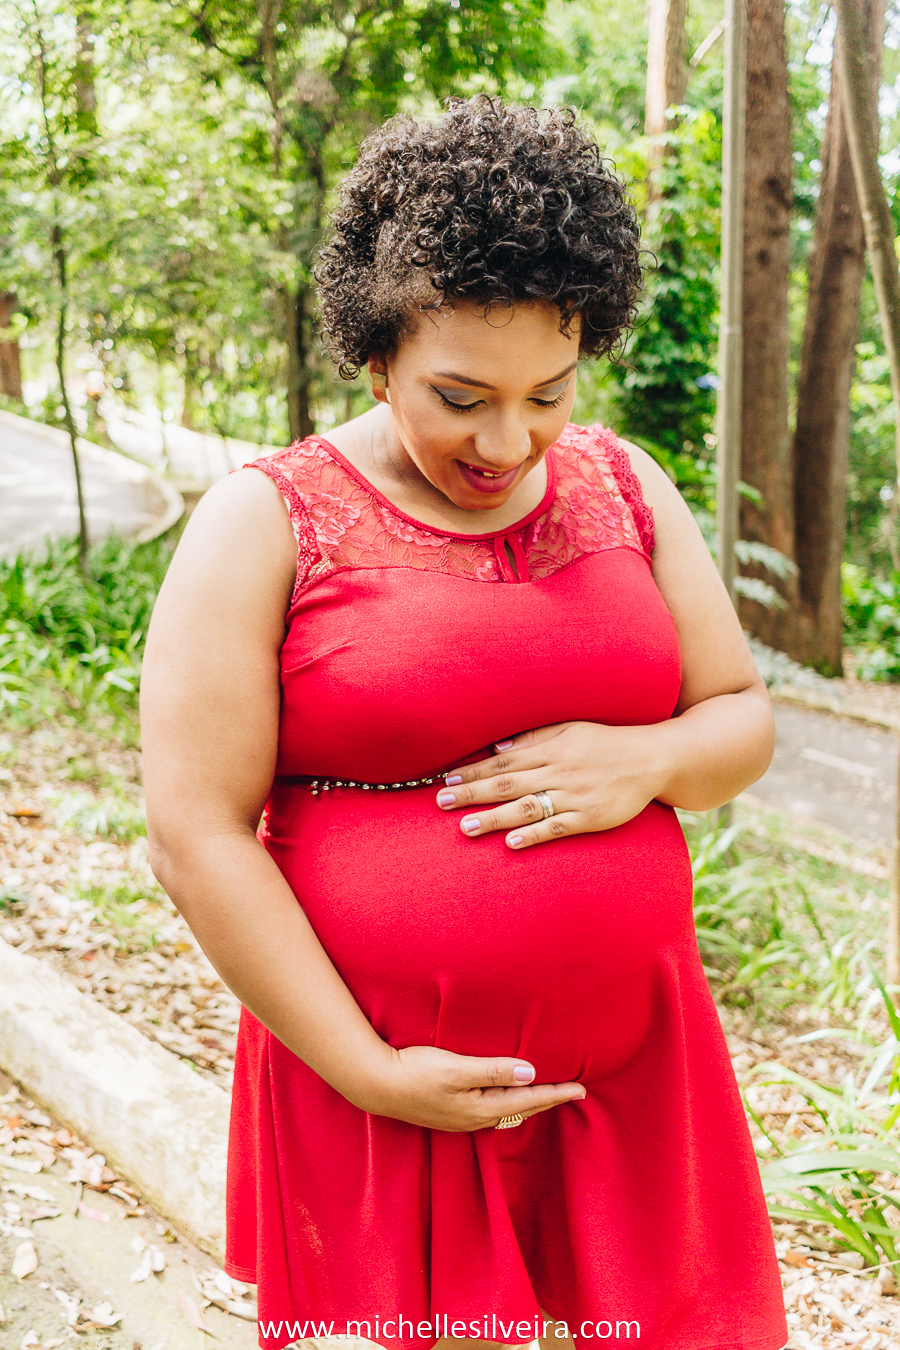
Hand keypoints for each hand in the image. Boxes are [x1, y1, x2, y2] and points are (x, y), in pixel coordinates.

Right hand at [355, 1043, 585, 1131]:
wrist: (376, 1084)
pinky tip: (508, 1095)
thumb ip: (495, 1070)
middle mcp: (475, 1119)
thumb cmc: (416, 1072)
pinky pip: (492, 1110)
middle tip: (574, 1092)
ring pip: (508, 1112)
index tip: (582, 1089)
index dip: (556, 1094)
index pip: (529, 1101)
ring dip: (530, 1102)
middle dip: (549, 1100)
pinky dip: (510, 1102)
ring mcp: (462, 1118)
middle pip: (522, 1110)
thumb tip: (532, 1074)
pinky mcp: (450, 1112)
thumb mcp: (457, 1068)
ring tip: (547, 1093)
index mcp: (481, 1109)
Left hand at [435, 720, 670, 849]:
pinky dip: (534, 834)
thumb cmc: (607, 742)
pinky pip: (558, 827)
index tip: (447, 778)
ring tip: (465, 827)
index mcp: (551, 748)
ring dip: (494, 817)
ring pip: (527, 806)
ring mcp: (574, 795)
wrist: (653, 758)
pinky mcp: (591, 817)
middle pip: (508, 783)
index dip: (474, 770)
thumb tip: (497, 748)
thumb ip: (535, 738)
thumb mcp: (570, 729)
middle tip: (441, 801)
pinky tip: (511, 843)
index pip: (504, 760)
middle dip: (473, 792)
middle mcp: (558, 770)